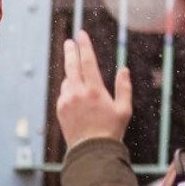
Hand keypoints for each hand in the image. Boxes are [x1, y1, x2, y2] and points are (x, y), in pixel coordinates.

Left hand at [57, 30, 132, 149]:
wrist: (91, 151)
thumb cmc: (112, 130)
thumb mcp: (124, 109)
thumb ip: (124, 87)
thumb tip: (124, 69)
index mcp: (95, 91)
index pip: (88, 62)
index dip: (84, 46)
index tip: (81, 34)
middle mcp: (78, 93)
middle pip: (71, 66)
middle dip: (70, 51)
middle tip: (69, 42)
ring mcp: (66, 101)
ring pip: (68, 80)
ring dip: (73, 74)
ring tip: (81, 76)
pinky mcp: (60, 109)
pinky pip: (64, 93)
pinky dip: (70, 88)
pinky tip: (77, 93)